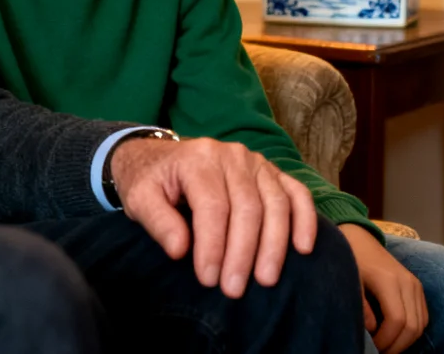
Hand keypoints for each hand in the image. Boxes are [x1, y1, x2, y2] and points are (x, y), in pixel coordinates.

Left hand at [109, 136, 316, 297]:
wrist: (159, 158)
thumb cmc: (149, 182)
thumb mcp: (139, 199)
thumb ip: (158, 222)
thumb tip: (180, 251)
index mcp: (197, 159)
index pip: (213, 207)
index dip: (213, 246)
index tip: (209, 279)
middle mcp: (231, 155)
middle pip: (247, 208)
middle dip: (243, 253)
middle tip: (234, 289)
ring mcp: (255, 162)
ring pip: (275, 204)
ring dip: (274, 245)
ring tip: (266, 279)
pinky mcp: (271, 171)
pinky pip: (296, 193)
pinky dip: (304, 219)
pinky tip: (303, 248)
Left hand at [340, 224, 427, 351]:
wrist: (358, 238)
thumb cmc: (348, 258)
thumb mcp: (348, 279)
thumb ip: (360, 304)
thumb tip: (371, 329)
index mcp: (389, 280)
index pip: (397, 320)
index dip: (386, 340)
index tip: (372, 347)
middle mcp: (408, 282)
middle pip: (413, 326)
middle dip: (397, 345)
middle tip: (379, 352)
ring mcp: (415, 284)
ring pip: (421, 324)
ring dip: (406, 341)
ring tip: (386, 346)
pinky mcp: (417, 287)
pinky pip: (423, 316)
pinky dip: (412, 330)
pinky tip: (394, 335)